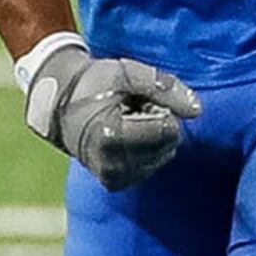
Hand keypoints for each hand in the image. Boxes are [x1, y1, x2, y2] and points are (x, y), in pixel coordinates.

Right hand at [17, 33, 200, 190]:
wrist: (58, 104)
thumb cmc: (93, 84)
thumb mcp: (127, 72)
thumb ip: (164, 87)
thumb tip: (197, 110)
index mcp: (112, 137)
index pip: (167, 130)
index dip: (159, 109)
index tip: (137, 101)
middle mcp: (112, 164)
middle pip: (167, 144)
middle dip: (157, 123)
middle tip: (131, 109)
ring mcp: (114, 177)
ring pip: (162, 155)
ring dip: (152, 136)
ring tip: (125, 121)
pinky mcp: (115, 183)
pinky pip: (151, 165)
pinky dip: (145, 149)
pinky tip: (124, 135)